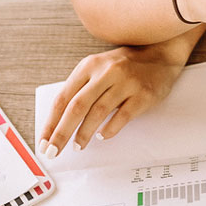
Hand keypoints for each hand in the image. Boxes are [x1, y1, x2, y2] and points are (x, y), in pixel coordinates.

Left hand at [38, 43, 189, 156]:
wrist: (161, 53)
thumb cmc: (126, 65)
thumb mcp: (99, 68)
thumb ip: (81, 89)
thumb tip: (59, 122)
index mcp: (89, 65)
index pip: (63, 97)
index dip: (51, 122)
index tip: (43, 141)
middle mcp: (106, 72)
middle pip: (77, 107)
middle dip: (61, 133)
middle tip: (53, 151)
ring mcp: (126, 82)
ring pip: (98, 112)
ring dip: (84, 133)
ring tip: (77, 146)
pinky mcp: (143, 94)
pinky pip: (122, 116)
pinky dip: (109, 129)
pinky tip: (102, 136)